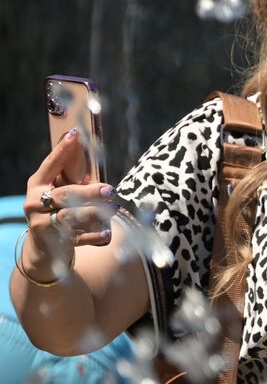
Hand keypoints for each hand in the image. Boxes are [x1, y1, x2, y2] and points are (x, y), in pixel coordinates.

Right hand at [21, 130, 116, 279]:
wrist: (44, 248)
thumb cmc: (57, 211)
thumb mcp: (59, 194)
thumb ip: (73, 181)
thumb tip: (97, 164)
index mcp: (37, 185)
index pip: (50, 164)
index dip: (62, 150)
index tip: (76, 135)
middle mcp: (36, 202)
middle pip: (65, 194)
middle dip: (89, 192)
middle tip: (110, 190)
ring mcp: (42, 222)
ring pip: (70, 215)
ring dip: (94, 212)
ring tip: (113, 209)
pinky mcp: (53, 240)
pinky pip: (77, 237)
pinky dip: (93, 235)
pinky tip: (107, 232)